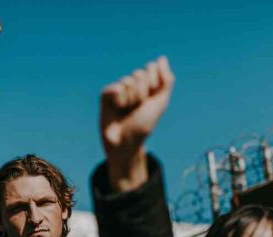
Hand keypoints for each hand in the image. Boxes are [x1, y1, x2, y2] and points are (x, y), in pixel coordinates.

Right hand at [100, 57, 173, 190]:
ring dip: (131, 100)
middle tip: (137, 108)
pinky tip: (116, 108)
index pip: (151, 68)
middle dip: (142, 93)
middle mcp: (132, 85)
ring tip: (126, 111)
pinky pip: (115, 88)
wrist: (126, 141)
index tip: (151, 98)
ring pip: (128, 81)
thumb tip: (162, 58)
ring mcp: (119, 89)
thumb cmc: (143, 124)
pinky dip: (119, 100)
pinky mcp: (106, 94)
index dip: (154, 83)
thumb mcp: (160, 102)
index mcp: (146, 85)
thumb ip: (166, 80)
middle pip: (140, 74)